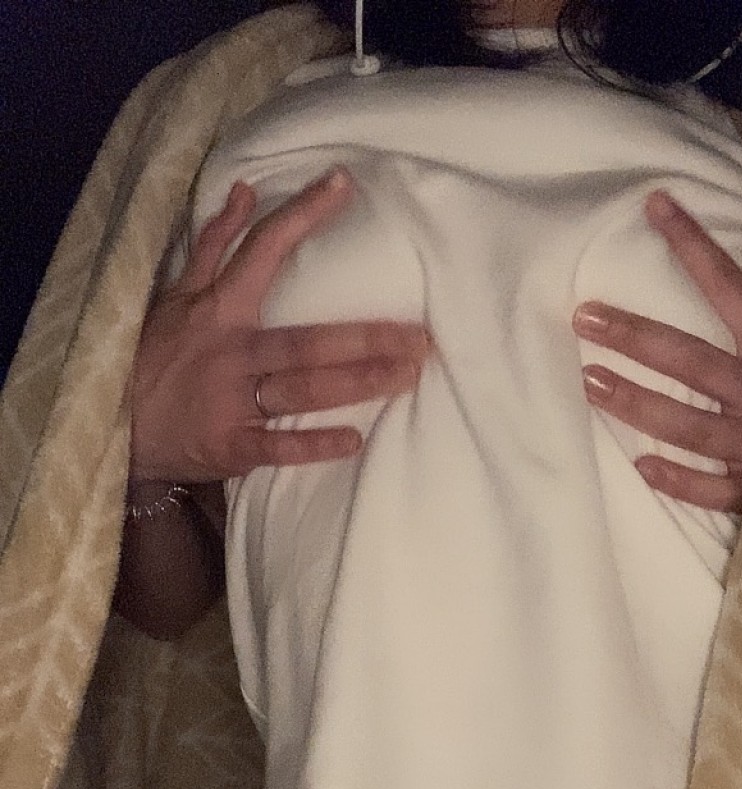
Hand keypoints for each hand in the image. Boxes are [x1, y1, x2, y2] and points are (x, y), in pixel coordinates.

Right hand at [130, 169, 430, 481]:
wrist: (117, 426)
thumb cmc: (156, 357)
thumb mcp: (176, 296)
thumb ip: (213, 246)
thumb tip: (243, 189)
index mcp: (219, 309)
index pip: (263, 251)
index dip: (302, 216)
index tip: (345, 186)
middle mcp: (230, 351)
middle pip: (306, 340)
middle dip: (364, 337)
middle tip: (420, 337)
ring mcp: (231, 400)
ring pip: (301, 388)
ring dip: (355, 382)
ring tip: (406, 376)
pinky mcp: (230, 445)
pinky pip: (276, 445)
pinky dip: (313, 443)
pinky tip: (354, 439)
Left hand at [572, 190, 741, 512]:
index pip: (729, 286)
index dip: (692, 245)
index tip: (653, 205)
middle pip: (690, 360)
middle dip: (636, 337)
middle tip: (585, 318)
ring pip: (690, 425)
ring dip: (638, 403)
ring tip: (591, 382)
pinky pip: (714, 489)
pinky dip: (679, 480)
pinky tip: (642, 465)